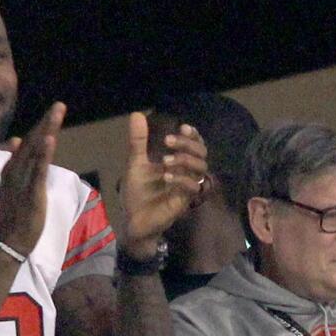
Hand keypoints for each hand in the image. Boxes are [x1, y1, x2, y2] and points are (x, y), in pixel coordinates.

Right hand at [0, 102, 65, 257]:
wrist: (9, 239)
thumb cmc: (14, 214)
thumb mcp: (13, 184)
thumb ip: (17, 163)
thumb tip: (15, 140)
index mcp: (12, 168)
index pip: (27, 143)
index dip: (40, 127)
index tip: (53, 112)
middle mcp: (15, 170)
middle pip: (32, 141)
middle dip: (46, 122)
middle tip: (60, 105)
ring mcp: (22, 180)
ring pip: (35, 151)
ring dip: (47, 130)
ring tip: (57, 113)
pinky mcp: (31, 192)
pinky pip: (38, 170)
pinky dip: (44, 154)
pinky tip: (50, 139)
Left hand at [114, 113, 207, 258]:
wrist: (134, 221)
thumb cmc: (137, 193)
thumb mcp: (136, 164)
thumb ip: (138, 141)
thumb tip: (137, 114)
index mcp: (177, 161)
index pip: (195, 143)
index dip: (193, 134)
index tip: (183, 127)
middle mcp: (185, 172)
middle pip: (202, 152)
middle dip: (188, 144)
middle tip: (169, 141)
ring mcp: (187, 187)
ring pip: (201, 168)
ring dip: (185, 160)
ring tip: (165, 162)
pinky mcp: (185, 201)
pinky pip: (194, 187)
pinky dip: (182, 179)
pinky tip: (166, 178)